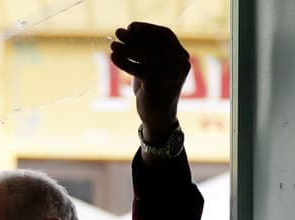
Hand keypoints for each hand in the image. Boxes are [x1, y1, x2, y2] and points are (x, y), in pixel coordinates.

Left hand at [110, 22, 190, 140]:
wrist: (158, 118)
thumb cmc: (153, 91)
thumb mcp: (151, 68)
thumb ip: (145, 53)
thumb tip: (127, 35)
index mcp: (182, 56)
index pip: (166, 35)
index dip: (148, 29)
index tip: (131, 26)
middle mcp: (181, 64)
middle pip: (155, 43)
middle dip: (134, 37)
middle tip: (118, 32)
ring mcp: (171, 75)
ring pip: (146, 56)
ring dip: (127, 48)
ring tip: (112, 45)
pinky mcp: (158, 85)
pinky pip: (138, 69)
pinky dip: (124, 63)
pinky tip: (113, 58)